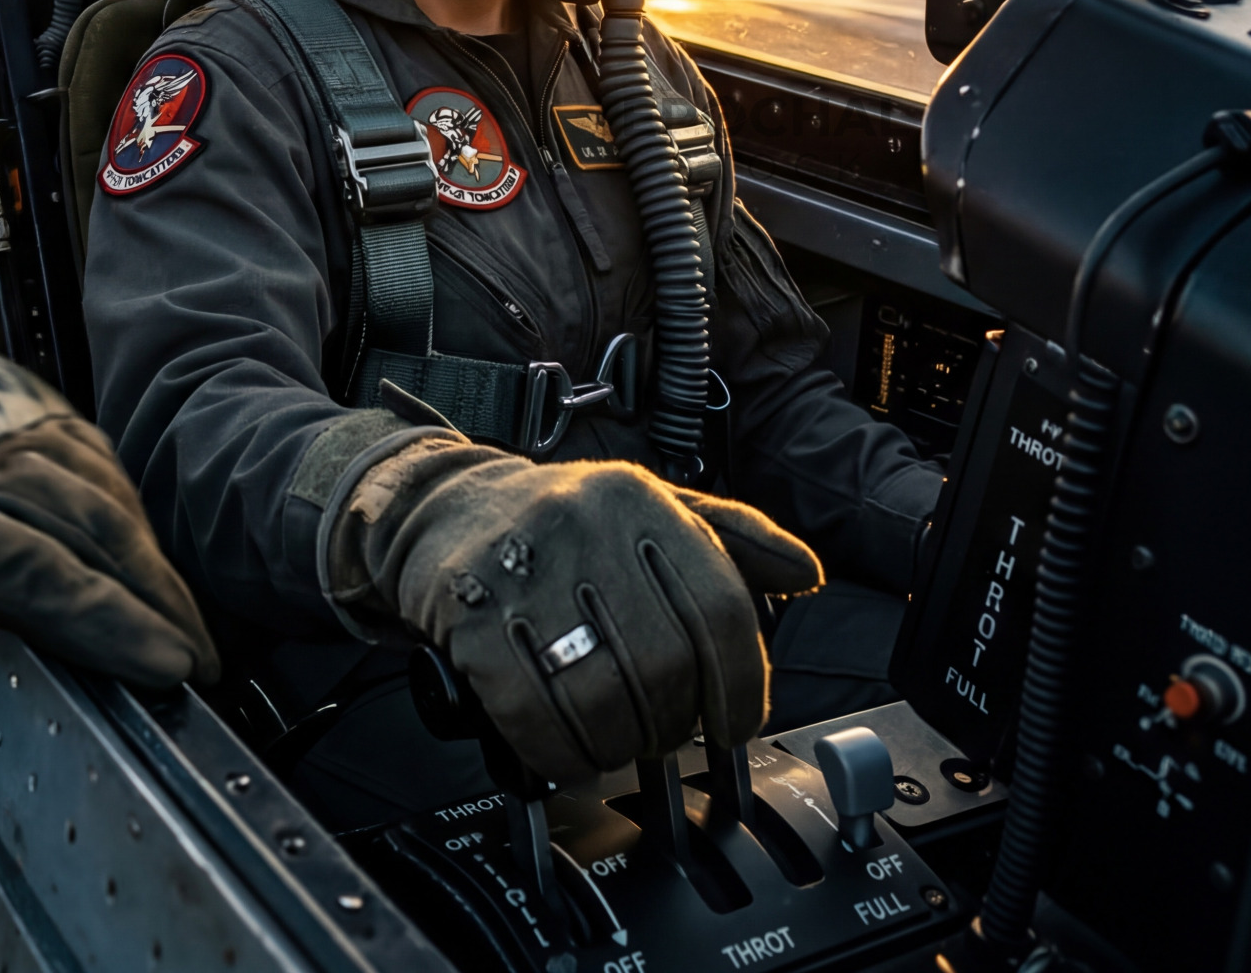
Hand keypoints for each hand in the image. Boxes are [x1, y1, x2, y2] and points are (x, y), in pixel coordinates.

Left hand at [0, 282, 216, 825]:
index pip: (35, 578)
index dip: (108, 623)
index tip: (167, 666)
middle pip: (91, 536)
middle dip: (155, 603)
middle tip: (201, 666)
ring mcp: (5, 421)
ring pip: (102, 492)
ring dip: (149, 558)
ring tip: (182, 619)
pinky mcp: (17, 396)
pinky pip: (91, 453)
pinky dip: (124, 504)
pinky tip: (140, 545)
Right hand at [329, 440, 818, 783]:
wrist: (443, 508)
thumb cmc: (560, 523)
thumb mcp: (649, 507)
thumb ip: (731, 538)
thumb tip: (807, 571)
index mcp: (638, 499)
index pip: (720, 607)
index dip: (742, 684)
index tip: (736, 723)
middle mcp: (584, 525)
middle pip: (665, 666)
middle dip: (672, 722)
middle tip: (663, 733)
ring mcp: (524, 569)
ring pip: (602, 698)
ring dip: (618, 744)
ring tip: (614, 739)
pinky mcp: (470, 616)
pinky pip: (533, 716)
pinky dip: (559, 751)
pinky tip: (565, 743)